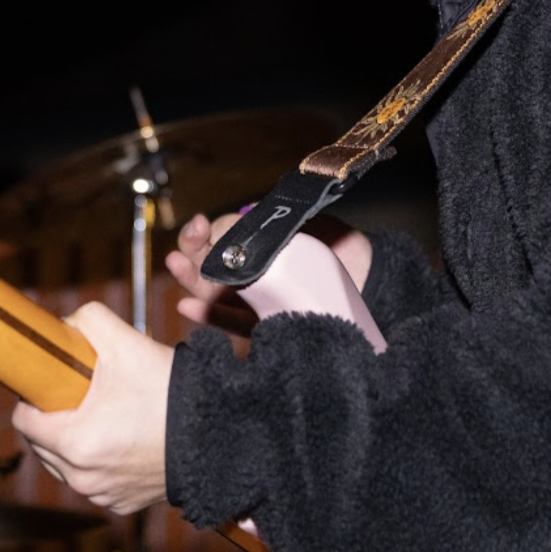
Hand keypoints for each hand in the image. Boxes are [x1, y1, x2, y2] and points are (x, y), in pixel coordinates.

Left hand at [10, 302, 172, 514]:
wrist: (220, 434)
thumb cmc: (172, 393)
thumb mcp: (126, 343)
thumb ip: (86, 321)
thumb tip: (63, 327)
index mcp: (75, 443)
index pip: (24, 421)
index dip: (35, 395)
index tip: (53, 382)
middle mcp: (82, 478)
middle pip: (41, 443)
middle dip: (56, 417)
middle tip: (83, 393)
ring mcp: (102, 495)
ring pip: (64, 464)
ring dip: (74, 440)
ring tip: (105, 414)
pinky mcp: (121, 503)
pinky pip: (93, 478)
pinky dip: (99, 460)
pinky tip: (121, 437)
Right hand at [165, 212, 376, 334]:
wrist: (375, 278)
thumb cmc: (340, 248)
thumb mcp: (297, 227)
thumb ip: (262, 225)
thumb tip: (223, 227)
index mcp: (261, 247)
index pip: (221, 241)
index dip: (204, 234)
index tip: (199, 225)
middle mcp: (256, 275)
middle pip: (211, 266)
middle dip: (191, 254)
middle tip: (185, 245)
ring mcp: (260, 301)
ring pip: (215, 293)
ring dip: (190, 281)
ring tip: (175, 267)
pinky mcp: (270, 326)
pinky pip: (235, 324)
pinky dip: (209, 316)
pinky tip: (188, 307)